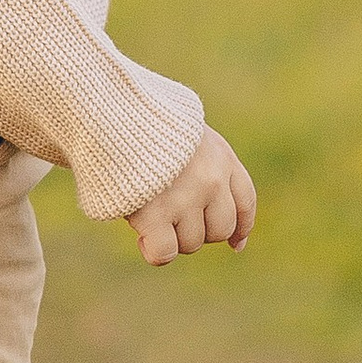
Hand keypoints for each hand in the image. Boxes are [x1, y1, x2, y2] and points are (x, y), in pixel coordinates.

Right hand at [127, 127, 256, 266]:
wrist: (117, 110)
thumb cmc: (145, 120)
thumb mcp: (185, 133)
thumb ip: (203, 164)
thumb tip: (223, 227)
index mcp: (221, 156)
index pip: (244, 202)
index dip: (240, 227)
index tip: (235, 243)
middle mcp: (211, 180)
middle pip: (220, 230)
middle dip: (197, 230)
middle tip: (170, 217)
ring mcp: (186, 198)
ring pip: (191, 243)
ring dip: (171, 236)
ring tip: (149, 212)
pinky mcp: (156, 213)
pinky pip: (165, 253)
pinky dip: (155, 251)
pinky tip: (142, 236)